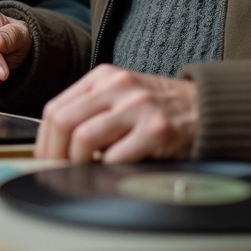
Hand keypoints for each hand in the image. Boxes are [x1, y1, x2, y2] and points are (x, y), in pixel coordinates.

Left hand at [36, 64, 196, 162]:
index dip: (44, 140)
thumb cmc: (158, 107)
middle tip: (57, 172)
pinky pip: (117, 157)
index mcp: (103, 76)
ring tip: (84, 173)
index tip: (44, 159)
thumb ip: (91, 110)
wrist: (207, 107)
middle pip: (63, 121)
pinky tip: (110, 174)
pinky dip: (106, 171)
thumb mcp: (120, 96)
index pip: (55, 108)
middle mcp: (118, 85)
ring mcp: (138, 105)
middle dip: (54, 154)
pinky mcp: (157, 129)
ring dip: (77, 164)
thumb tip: (55, 146)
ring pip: (84, 138)